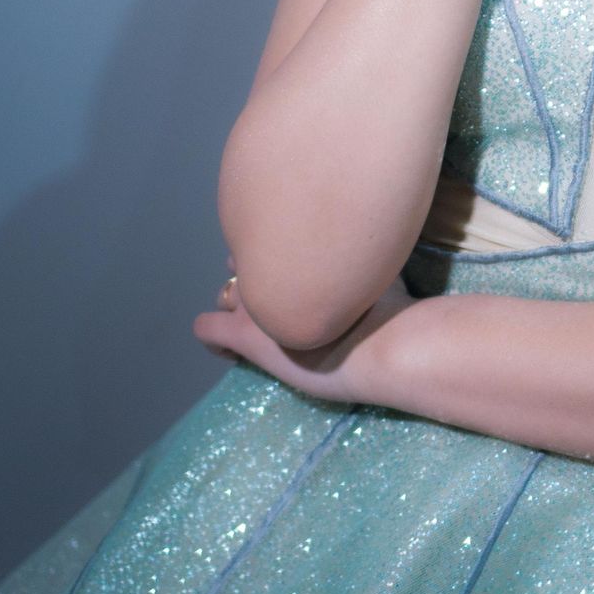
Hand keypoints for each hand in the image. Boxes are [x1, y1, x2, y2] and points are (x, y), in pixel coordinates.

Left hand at [192, 256, 414, 406]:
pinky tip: (229, 351)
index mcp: (302, 250)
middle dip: (253, 278)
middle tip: (277, 304)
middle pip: (246, 263)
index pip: (270, 242)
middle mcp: (274, 266)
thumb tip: (371, 247)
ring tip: (255, 329)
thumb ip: (359, 260)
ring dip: (236, 307)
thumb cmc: (387, 304)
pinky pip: (206, 329)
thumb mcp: (377, 269)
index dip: (276, 259)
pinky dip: (213, 338)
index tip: (292, 277)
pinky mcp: (243, 336)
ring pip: (224, 293)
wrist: (380, 342)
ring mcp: (255, 300)